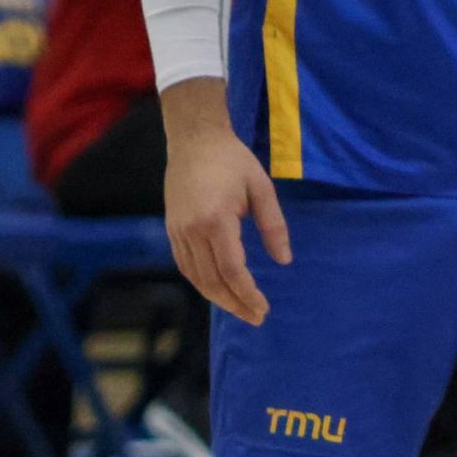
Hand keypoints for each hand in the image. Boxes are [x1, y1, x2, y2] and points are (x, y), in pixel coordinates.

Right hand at [160, 78, 290, 324]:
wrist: (194, 139)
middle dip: (235, 304)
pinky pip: (186, 267)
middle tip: (256, 318)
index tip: (263, 308)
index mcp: (216, 219)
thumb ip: (274, 226)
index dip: (248, 294)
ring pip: (197, 279)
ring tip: (240, 308)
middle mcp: (193, 230)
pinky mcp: (172, 231)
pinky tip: (219, 290)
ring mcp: (179, 232)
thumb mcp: (261, 188)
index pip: (232, 270)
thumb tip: (284, 261)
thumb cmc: (232, 160)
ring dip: (218, 299)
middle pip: (213, 281)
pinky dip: (203, 283)